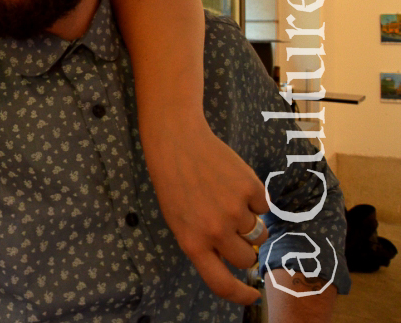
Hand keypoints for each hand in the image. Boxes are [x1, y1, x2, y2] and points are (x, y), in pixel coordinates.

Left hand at [142, 116, 268, 304]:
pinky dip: (253, 199)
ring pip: (259, 234)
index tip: (252, 295)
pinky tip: (231, 183)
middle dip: (243, 248)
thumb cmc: (175, 183)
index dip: (240, 295)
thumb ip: (204, 243)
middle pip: (246, 258)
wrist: (178, 143)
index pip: (221, 284)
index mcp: (192, 242)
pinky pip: (263, 207)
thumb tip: (237, 260)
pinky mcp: (251, 189)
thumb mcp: (178, 220)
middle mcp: (215, 231)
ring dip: (249, 222)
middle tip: (230, 227)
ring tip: (226, 199)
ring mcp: (235, 210)